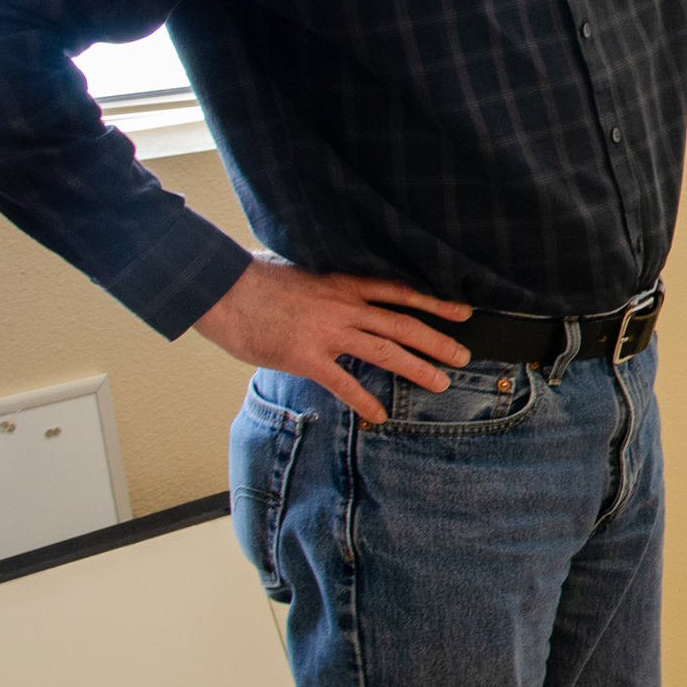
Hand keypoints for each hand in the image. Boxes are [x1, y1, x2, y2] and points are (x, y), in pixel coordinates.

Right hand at [192, 257, 471, 423]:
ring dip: (416, 369)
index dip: (435, 304)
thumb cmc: (258, 280)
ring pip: (385, 351)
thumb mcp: (306, 271)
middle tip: (464, 356)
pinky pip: (344, 383)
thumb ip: (331, 285)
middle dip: (438, 341)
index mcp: (346, 283)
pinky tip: (380, 415)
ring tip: (441, 384)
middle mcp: (345, 306)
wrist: (223, 289)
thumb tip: (345, 289)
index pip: (402, 293)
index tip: (463, 312)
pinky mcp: (306, 356)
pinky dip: (365, 400)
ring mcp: (327, 332)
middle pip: (403, 325)